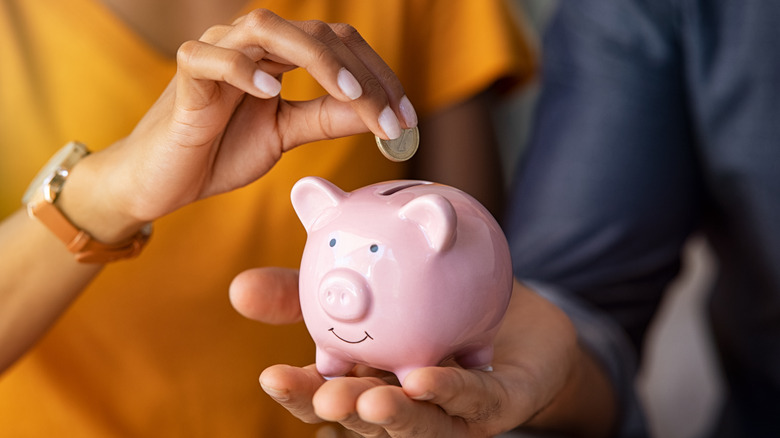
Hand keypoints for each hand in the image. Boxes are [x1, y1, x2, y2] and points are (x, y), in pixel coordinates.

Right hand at [61, 9, 416, 241]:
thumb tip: (376, 114)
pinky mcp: (186, 76)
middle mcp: (252, 44)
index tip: (406, 120)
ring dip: (317, 60)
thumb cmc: (220, 150)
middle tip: (391, 118)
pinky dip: (241, 69)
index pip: (340, 46)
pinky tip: (270, 92)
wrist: (164, 179)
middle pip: (317, 34)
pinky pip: (211, 58)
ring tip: (350, 96)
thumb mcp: (285, 134)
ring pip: (268, 28)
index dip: (378, 77)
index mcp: (279, 56)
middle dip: (362, 75)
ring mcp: (216, 53)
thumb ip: (326, 119)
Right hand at [230, 269, 615, 437]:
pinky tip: (427, 377)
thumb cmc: (431, 302)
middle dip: (340, 412)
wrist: (509, 305)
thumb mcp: (366, 286)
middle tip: (323, 396)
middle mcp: (403, 402)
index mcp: (368, 378)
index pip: (327, 392)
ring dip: (392, 416)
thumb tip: (238, 286)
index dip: (300, 392)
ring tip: (368, 401)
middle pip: (364, 417)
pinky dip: (451, 392)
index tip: (271, 376)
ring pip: (417, 423)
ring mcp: (449, 411)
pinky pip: (473, 401)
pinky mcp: (494, 405)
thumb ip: (307, 290)